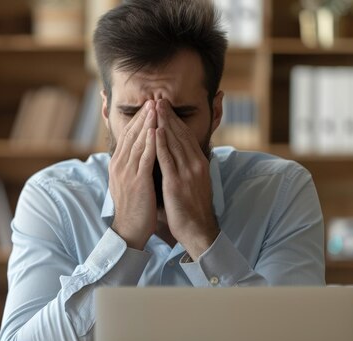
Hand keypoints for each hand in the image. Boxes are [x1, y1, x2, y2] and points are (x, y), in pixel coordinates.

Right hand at [109, 100, 157, 249]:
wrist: (129, 229)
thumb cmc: (133, 207)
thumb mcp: (128, 182)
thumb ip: (132, 166)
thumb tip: (137, 153)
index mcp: (118, 164)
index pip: (128, 136)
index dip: (139, 120)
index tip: (148, 106)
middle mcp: (120, 165)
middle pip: (132, 134)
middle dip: (143, 116)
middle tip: (153, 99)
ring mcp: (127, 172)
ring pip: (137, 142)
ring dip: (147, 123)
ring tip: (156, 108)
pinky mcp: (137, 181)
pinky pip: (144, 158)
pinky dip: (150, 142)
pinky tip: (156, 130)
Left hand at [155, 99, 218, 259]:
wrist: (198, 230)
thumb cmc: (191, 209)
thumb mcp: (190, 183)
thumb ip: (183, 168)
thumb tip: (174, 157)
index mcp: (198, 163)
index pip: (185, 136)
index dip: (174, 120)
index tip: (165, 106)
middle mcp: (195, 164)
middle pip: (180, 134)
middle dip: (168, 115)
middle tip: (158, 98)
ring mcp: (187, 172)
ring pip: (174, 142)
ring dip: (163, 123)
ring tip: (154, 107)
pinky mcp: (177, 182)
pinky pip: (167, 159)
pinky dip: (161, 144)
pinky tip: (154, 132)